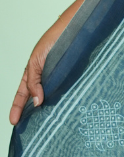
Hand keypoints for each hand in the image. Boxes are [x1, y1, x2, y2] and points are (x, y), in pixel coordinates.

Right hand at [9, 0, 89, 125]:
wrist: (76, 27)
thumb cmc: (55, 39)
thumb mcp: (37, 60)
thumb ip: (34, 80)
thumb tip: (36, 102)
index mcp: (33, 71)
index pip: (22, 93)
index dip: (18, 107)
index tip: (13, 122)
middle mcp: (46, 76)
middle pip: (36, 98)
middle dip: (32, 113)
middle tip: (29, 129)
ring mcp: (60, 77)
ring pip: (53, 96)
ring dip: (50, 109)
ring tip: (48, 124)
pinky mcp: (74, 76)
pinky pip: (67, 90)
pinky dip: (65, 100)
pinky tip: (66, 110)